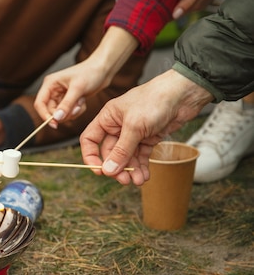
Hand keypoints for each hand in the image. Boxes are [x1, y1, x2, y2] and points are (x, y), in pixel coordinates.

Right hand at [34, 27, 137, 126]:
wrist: (103, 70)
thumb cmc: (90, 73)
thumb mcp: (78, 89)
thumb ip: (66, 104)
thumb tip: (56, 118)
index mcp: (50, 83)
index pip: (40, 103)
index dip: (45, 115)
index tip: (54, 124)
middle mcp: (53, 90)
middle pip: (50, 111)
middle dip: (63, 114)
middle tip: (76, 109)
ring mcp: (60, 96)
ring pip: (60, 114)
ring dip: (71, 112)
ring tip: (81, 102)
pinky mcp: (68, 100)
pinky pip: (68, 113)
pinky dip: (76, 111)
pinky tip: (82, 101)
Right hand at [80, 70, 212, 184]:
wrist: (184, 94)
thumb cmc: (155, 100)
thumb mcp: (134, 126)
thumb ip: (121, 150)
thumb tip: (108, 170)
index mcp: (107, 118)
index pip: (90, 139)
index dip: (91, 156)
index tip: (99, 171)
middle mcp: (118, 126)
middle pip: (110, 152)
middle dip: (117, 167)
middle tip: (124, 180)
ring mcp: (133, 133)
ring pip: (127, 157)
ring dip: (131, 170)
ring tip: (139, 180)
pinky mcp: (148, 138)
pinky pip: (140, 156)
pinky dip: (142, 166)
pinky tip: (145, 175)